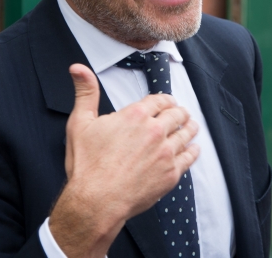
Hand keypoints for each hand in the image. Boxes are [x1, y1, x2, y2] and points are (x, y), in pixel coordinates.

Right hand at [49, 64, 199, 257]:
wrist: (95, 202)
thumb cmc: (86, 165)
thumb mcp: (80, 123)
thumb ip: (85, 92)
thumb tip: (78, 68)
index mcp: (136, 115)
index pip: (160, 100)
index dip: (165, 100)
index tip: (167, 103)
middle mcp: (155, 131)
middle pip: (177, 114)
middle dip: (179, 112)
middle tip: (181, 114)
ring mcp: (166, 152)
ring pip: (187, 133)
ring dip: (190, 127)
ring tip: (191, 126)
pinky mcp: (172, 173)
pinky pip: (190, 156)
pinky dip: (193, 150)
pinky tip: (193, 148)